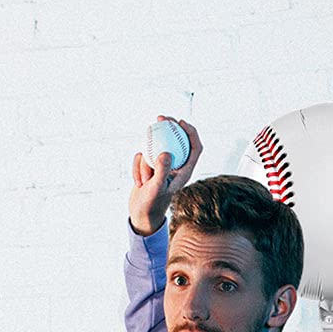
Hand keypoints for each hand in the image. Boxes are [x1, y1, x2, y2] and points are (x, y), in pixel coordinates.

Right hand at [129, 117, 202, 235]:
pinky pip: (143, 156)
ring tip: (145, 181)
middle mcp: (175, 166)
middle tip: (161, 117)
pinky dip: (137, 167)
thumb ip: (161, 171)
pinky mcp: (150, 165)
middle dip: (170, 126)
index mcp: (185, 171)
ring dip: (145, 162)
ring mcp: (162, 165)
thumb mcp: (156, 188)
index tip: (180, 122)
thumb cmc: (151, 204)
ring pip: (155, 148)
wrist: (141, 214)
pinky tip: (138, 183)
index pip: (195, 147)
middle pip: (177, 140)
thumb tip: (166, 153)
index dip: (191, 132)